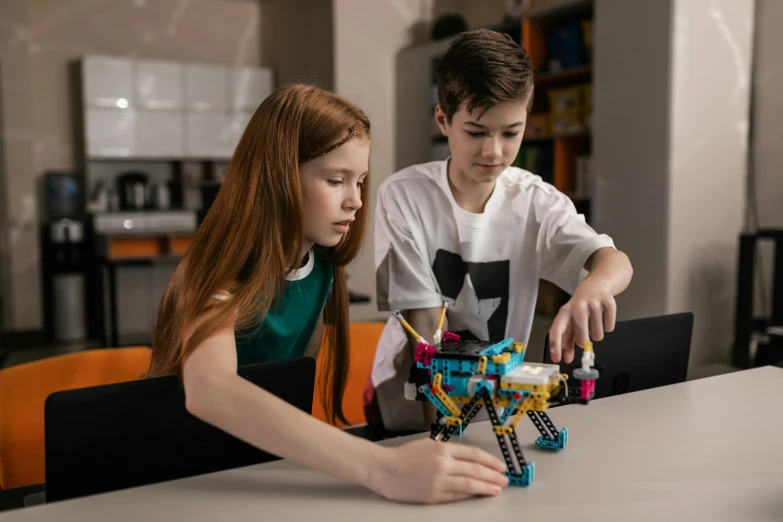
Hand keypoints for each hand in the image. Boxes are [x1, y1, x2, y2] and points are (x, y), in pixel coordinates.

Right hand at [369, 438, 508, 503]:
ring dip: (486, 487)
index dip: (490, 461)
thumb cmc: (403, 455)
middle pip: (475, 470)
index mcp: (442, 448)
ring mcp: (439, 481)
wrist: (384, 470)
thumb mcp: (427, 444)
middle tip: (504, 479)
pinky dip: (469, 495)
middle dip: (492, 475)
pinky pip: (456, 495)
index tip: (500, 466)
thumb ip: (446, 450)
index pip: (473, 454)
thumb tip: (466, 459)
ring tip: (497, 489)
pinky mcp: (434, 495)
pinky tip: (478, 494)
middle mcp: (443, 464)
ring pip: (469, 484)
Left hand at [548, 278, 616, 363]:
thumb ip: (567, 340)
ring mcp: (594, 303)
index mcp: (565, 312)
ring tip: (594, 320)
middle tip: (585, 331)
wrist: (595, 285)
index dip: (556, 345)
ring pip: (598, 336)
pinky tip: (603, 316)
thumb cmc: (580, 307)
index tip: (557, 359)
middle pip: (582, 339)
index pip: (557, 329)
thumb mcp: (570, 320)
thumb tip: (565, 359)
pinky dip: (607, 326)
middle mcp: (578, 307)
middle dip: (584, 340)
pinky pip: (609, 328)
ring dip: (597, 333)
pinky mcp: (608, 302)